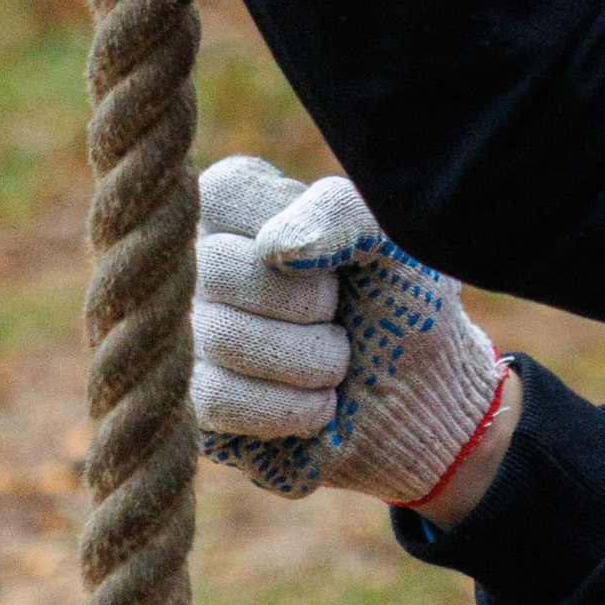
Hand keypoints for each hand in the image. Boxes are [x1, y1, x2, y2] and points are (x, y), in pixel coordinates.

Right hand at [194, 158, 506, 509]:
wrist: (419, 395)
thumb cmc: (399, 297)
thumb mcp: (389, 236)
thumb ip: (340, 212)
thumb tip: (273, 249)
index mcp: (234, 203)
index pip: (229, 196)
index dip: (302, 238)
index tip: (339, 261)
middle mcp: (193, 262)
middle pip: (217, 268)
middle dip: (307, 304)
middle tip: (340, 317)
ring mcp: (185, 333)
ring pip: (218, 337)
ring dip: (306, 361)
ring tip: (338, 363)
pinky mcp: (190, 401)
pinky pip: (213, 400)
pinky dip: (285, 408)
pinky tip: (320, 404)